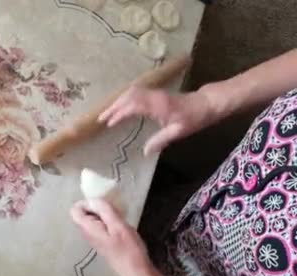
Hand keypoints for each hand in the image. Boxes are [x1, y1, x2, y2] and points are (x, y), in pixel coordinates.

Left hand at [70, 199, 154, 275]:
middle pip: (83, 213)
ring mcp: (94, 239)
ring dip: (104, 214)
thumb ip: (104, 211)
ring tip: (118, 217)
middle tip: (113, 209)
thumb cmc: (128, 249)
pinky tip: (120, 226)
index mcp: (88, 228)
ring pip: (92, 219)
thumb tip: (92, 199)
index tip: (103, 204)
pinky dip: (108, 222)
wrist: (135, 271)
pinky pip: (100, 226)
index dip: (86, 202)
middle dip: (96, 207)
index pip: (74, 210)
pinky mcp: (103, 242)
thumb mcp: (118, 225)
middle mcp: (87, 234)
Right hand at [97, 86, 216, 155]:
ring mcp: (154, 92)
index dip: (119, 113)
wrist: (207, 103)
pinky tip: (120, 107)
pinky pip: (135, 92)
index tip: (108, 123)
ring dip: (117, 101)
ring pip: (130, 92)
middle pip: (128, 96)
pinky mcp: (154, 93)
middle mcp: (154, 96)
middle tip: (100, 119)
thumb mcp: (179, 132)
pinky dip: (124, 99)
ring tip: (106, 114)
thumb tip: (145, 152)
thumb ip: (161, 140)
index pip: (133, 106)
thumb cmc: (194, 118)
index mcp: (158, 105)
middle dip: (113, 106)